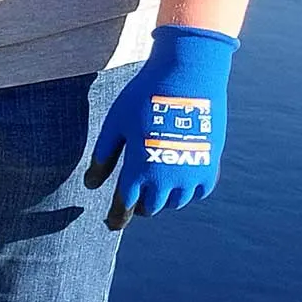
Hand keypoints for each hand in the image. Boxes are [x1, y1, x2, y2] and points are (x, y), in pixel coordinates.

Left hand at [84, 25, 234, 229]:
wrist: (186, 77)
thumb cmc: (143, 98)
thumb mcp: (115, 125)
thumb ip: (103, 157)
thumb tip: (90, 185)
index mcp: (139, 169)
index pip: (125, 205)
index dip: (116, 217)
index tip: (111, 224)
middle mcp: (166, 178)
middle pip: (150, 207)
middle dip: (139, 205)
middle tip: (132, 197)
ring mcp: (191, 174)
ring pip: (174, 202)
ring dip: (162, 197)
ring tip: (154, 183)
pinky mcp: (210, 166)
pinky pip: (198, 192)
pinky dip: (186, 189)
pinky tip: (177, 177)